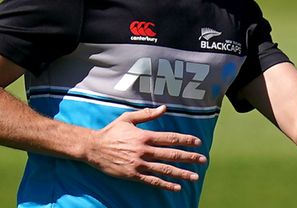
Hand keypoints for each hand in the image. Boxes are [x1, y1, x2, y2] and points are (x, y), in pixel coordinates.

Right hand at [84, 105, 205, 191]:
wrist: (93, 148)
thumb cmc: (111, 132)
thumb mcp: (128, 118)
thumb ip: (147, 114)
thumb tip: (164, 108)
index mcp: (145, 136)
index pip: (170, 138)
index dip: (186, 140)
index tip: (198, 143)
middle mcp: (144, 151)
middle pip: (172, 154)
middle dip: (189, 157)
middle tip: (203, 160)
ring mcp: (140, 164)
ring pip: (165, 169)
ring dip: (182, 173)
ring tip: (195, 177)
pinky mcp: (134, 175)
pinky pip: (153, 181)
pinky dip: (166, 185)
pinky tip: (176, 187)